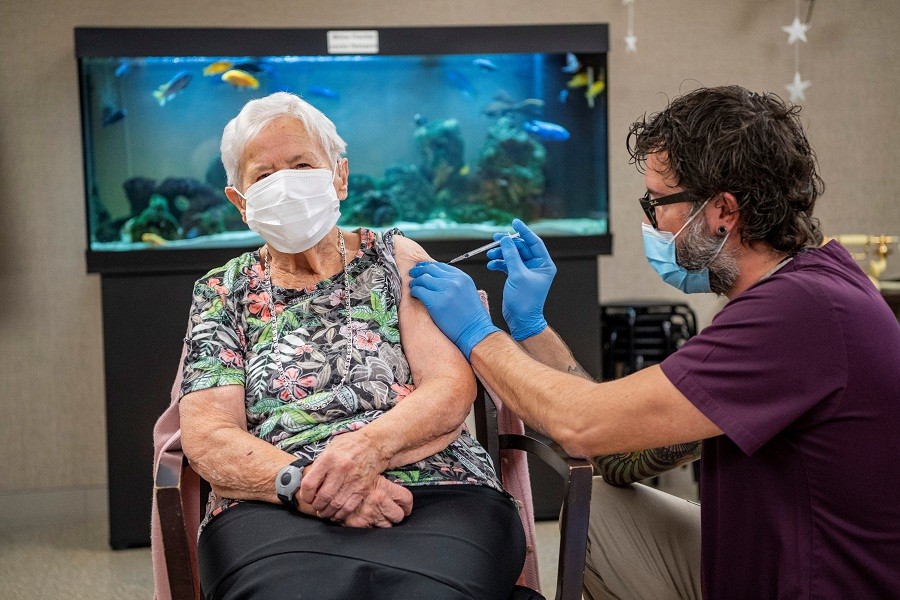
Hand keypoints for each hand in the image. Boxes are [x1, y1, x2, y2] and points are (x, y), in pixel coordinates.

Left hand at [299, 430, 386, 520]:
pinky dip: (340, 514)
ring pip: (335, 504)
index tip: (307, 497)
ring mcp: (353, 480)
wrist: (374, 444)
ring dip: (327, 512)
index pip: (310, 484)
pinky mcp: (362, 488)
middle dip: (316, 505)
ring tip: (324, 512)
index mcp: (329, 459)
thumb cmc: (350, 445)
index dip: (305, 495)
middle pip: (323, 497)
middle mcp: (340, 470)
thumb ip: (319, 465)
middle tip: (315, 506)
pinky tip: (336, 513)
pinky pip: (349, 507)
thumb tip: (308, 482)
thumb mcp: (330, 448)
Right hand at [340, 476, 412, 527]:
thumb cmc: (349, 479)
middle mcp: (379, 500)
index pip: (406, 498)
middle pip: (399, 515)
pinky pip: (372, 532)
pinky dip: (370, 528)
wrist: (328, 487)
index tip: (404, 507)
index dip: (406, 505)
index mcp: (383, 486)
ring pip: (387, 526)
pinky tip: (366, 521)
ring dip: (383, 523)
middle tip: (390, 513)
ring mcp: (370, 514)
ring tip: (377, 517)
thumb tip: (394, 488)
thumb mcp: (368, 475)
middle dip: (395, 515)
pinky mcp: (359, 524)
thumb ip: (381, 483)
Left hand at [408, 261, 499, 358]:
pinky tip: (414, 294)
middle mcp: (454, 281)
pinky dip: (414, 291)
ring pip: (423, 279)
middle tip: (413, 273)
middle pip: (430, 269)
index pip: (440, 265)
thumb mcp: (467, 292)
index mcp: (462, 278)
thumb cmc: (472, 317)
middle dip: (419, 270)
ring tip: (413, 286)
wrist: (475, 331)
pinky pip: (419, 291)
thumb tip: (436, 279)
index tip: (422, 269)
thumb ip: (454, 283)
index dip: (428, 266)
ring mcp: (445, 290)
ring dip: (415, 282)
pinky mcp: (436, 302)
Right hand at [485, 219, 555, 339]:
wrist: (521, 320)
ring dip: (501, 254)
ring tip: (489, 255)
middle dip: (507, 244)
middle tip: (494, 239)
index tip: (514, 222)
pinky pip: (507, 265)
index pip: (534, 242)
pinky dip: (499, 263)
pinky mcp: (517, 277)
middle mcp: (537, 266)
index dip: (524, 231)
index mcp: (544, 264)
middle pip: (521, 248)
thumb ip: (511, 255)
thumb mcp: (518, 275)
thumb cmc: (525, 300)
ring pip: (513, 256)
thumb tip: (505, 239)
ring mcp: (527, 271)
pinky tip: (491, 265)